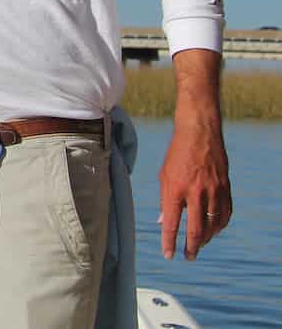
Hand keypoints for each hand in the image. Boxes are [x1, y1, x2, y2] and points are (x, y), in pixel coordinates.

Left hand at [158, 116, 231, 259]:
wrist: (199, 133)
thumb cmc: (177, 154)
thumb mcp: (164, 175)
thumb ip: (166, 200)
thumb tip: (164, 222)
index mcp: (175, 189)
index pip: (172, 223)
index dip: (169, 242)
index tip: (168, 255)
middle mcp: (195, 192)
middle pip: (195, 229)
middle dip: (191, 247)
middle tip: (188, 256)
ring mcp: (213, 191)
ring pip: (212, 225)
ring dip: (206, 238)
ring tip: (198, 244)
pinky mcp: (225, 188)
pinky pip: (225, 214)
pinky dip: (219, 226)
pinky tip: (213, 230)